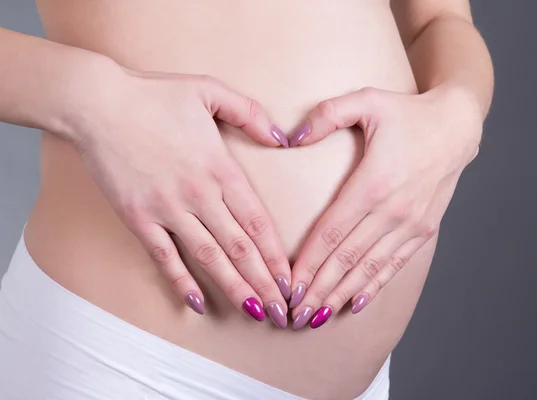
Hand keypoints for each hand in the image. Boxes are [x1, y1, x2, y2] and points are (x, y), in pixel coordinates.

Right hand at [72, 68, 291, 327]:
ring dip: (235, 288)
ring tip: (254, 312)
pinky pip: (165, 257)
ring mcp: (168, 209)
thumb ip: (250, 113)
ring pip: (210, 257)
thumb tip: (282, 138)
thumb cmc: (154, 96)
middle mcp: (199, 194)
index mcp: (220, 167)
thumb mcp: (210, 90)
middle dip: (265, 282)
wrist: (97, 103)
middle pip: (240, 247)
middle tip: (282, 311)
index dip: (276, 254)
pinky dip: (181, 281)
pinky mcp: (138, 218)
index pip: (257, 220)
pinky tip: (198, 303)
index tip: (291, 279)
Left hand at [287, 85, 481, 329]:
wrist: (457, 125)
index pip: (331, 233)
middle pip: (346, 259)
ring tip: (317, 317)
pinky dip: (373, 286)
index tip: (288, 286)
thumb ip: (325, 115)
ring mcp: (411, 223)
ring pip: (369, 269)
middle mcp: (393, 210)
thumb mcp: (366, 100)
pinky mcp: (423, 229)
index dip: (307, 263)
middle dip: (318, 290)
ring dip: (341, 295)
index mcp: (373, 183)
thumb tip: (288, 137)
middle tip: (294, 315)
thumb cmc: (407, 113)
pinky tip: (354, 304)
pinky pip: (394, 265)